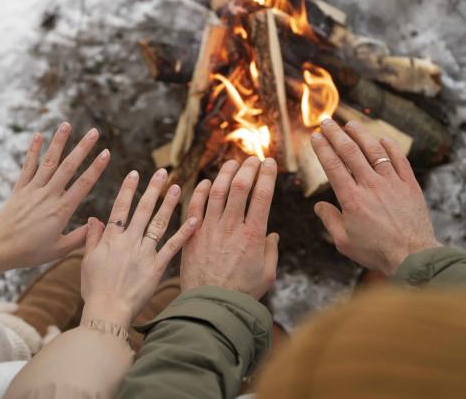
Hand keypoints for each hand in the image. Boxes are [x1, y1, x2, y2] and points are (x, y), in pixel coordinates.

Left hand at [0, 123, 109, 272]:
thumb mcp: (59, 250)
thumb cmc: (30, 252)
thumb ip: (81, 237)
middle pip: (68, 167)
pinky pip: (27, 166)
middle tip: (95, 132)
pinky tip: (38, 136)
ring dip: (59, 142)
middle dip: (83, 148)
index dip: (96, 167)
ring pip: (49, 161)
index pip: (83, 184)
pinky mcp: (19, 189)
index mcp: (61, 210)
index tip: (106, 153)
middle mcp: (48, 195)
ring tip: (67, 125)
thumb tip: (98, 224)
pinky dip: (33, 150)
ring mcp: (32, 190)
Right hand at [81, 169, 198, 326]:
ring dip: (168, 204)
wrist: (108, 311)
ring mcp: (144, 253)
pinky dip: (184, 232)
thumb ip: (93, 238)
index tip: (135, 173)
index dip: (128, 189)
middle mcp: (129, 242)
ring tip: (177, 187)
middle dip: (152, 189)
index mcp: (111, 239)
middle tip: (162, 172)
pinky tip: (195, 219)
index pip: (120, 208)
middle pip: (142, 210)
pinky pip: (173, 247)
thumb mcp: (87, 261)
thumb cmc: (95, 289)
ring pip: (159, 223)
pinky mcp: (157, 267)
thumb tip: (94, 218)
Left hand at [181, 157, 278, 299]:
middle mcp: (231, 227)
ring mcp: (209, 229)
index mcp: (253, 235)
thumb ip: (271, 252)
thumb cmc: (242, 293)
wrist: (210, 305)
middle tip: (252, 159)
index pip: (262, 195)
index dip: (267, 175)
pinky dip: (200, 191)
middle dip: (248, 168)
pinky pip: (194, 206)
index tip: (269, 163)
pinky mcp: (192, 234)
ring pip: (217, 191)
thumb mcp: (267, 274)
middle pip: (240, 187)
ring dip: (225, 173)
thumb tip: (272, 235)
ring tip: (233, 164)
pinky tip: (206, 182)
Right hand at [311, 119, 440, 275]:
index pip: (333, 166)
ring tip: (351, 124)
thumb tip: (319, 206)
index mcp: (351, 199)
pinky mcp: (409, 185)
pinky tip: (382, 138)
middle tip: (326, 122)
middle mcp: (370, 185)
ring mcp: (392, 183)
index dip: (322, 148)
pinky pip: (399, 160)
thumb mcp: (344, 241)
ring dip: (361, 135)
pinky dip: (390, 147)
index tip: (315, 137)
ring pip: (374, 151)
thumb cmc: (376, 252)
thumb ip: (330, 220)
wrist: (413, 256)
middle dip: (335, 134)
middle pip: (350, 152)